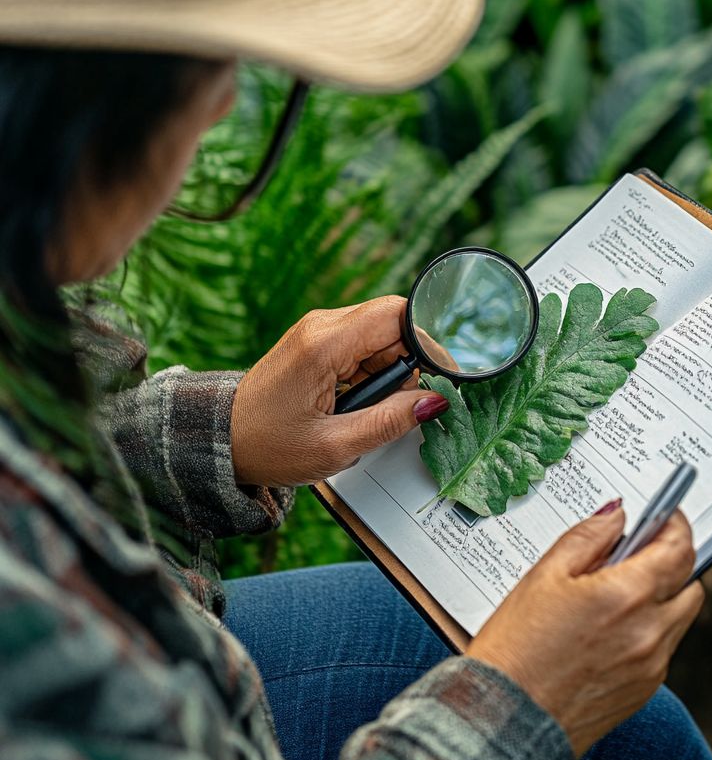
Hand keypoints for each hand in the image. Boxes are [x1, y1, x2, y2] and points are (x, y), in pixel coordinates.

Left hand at [231, 296, 449, 486]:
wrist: (222, 441)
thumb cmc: (265, 445)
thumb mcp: (334, 445)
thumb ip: (389, 421)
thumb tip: (434, 402)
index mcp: (323, 343)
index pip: (397, 314)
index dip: (428, 341)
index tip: (441, 374)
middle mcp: (321, 326)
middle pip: (392, 323)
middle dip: (408, 362)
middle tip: (398, 403)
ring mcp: (318, 332)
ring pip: (382, 336)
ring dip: (390, 370)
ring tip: (366, 409)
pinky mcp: (318, 342)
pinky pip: (364, 345)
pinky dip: (373, 372)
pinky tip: (357, 401)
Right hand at [468, 505, 704, 755]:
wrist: (506, 718)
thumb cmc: (516, 651)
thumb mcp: (544, 576)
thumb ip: (588, 536)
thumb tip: (616, 516)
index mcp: (628, 595)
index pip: (680, 547)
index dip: (675, 524)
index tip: (664, 517)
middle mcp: (649, 631)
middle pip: (690, 583)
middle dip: (671, 563)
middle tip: (636, 556)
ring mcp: (652, 665)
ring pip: (680, 617)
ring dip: (662, 599)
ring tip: (614, 598)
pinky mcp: (645, 689)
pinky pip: (663, 649)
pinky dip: (648, 632)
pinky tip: (608, 632)